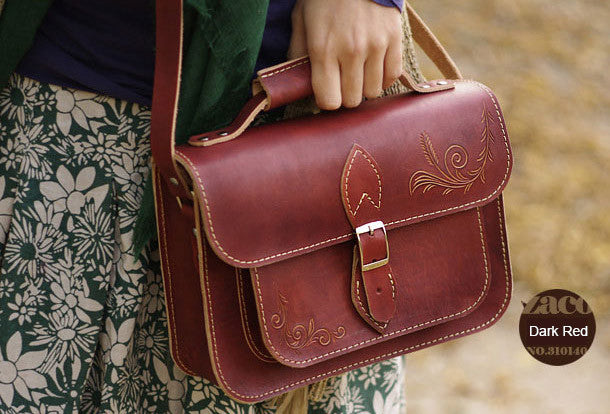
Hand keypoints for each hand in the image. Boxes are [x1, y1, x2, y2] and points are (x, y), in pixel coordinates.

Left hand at [288, 0, 402, 109]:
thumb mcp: (301, 20)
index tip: (326, 91)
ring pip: (373, 92)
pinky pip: (392, 76)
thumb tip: (297, 82)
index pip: (329, 101)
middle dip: (345, 95)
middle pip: (352, 101)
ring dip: (364, 87)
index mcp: (323, 49)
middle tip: (341, 81)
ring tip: (357, 72)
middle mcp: (351, 51)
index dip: (326, 100)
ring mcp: (375, 46)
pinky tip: (373, 68)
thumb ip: (298, 53)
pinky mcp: (394, 39)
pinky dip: (383, 78)